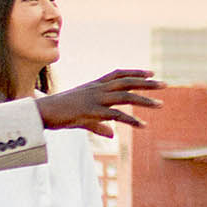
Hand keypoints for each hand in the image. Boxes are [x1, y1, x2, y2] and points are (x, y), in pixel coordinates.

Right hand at [40, 68, 162, 133]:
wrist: (41, 113)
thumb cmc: (60, 114)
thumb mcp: (83, 118)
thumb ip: (100, 125)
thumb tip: (112, 134)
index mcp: (94, 86)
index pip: (118, 74)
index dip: (134, 73)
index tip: (150, 73)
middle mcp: (97, 89)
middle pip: (126, 82)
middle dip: (146, 83)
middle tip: (165, 85)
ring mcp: (95, 99)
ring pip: (125, 96)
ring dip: (144, 100)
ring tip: (160, 104)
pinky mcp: (92, 112)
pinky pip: (116, 115)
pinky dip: (131, 120)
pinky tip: (143, 125)